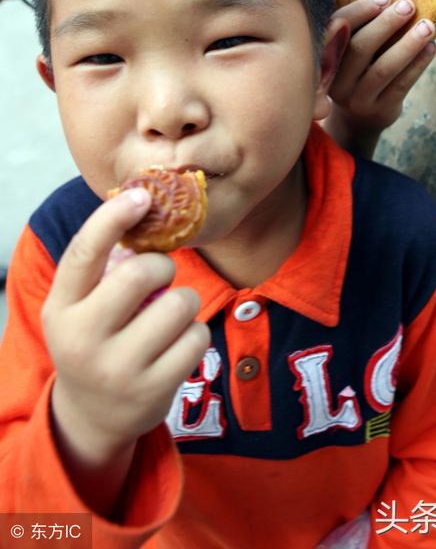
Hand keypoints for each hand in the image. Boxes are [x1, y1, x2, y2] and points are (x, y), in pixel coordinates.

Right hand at [42, 189, 210, 468]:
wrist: (92, 415)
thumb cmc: (95, 338)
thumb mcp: (81, 306)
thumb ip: (104, 267)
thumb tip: (144, 214)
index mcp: (61, 307)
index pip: (84, 252)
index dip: (112, 218)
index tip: (140, 197)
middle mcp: (83, 338)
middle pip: (142, 273)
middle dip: (163, 266)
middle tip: (160, 278)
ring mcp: (118, 368)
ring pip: (180, 303)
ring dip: (184, 302)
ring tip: (166, 319)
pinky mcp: (153, 390)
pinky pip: (197, 337)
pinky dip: (195, 334)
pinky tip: (175, 346)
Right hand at [327, 0, 435, 155]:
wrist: (358, 119)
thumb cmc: (357, 71)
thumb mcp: (348, 51)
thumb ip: (359, 27)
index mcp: (324, 56)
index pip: (337, 28)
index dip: (360, 11)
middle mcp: (336, 80)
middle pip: (359, 48)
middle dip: (386, 24)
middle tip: (408, 5)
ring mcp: (357, 99)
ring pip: (383, 69)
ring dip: (408, 45)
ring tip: (428, 26)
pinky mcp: (379, 111)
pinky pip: (401, 85)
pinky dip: (418, 65)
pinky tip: (431, 48)